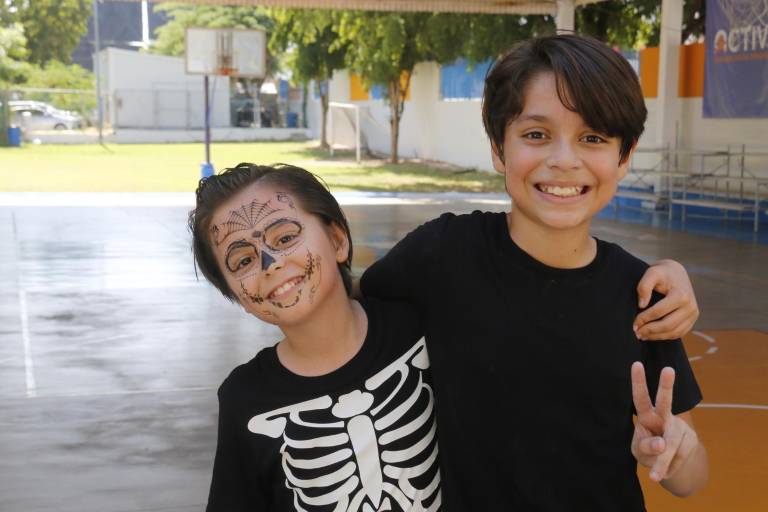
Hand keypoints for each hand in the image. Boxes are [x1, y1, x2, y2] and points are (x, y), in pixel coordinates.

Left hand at [631, 362, 699, 482]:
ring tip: (655, 475)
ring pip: (671, 443)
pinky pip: (680, 456)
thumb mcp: (639, 451)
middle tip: (668, 369)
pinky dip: (670, 467)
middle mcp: (664, 417)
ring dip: (663, 461)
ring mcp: (680, 427)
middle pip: (665, 401)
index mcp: (646, 415)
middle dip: (666, 385)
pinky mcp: (691, 439)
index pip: (640, 398)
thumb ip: (646, 447)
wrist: (669, 464)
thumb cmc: (648, 450)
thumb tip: (662, 444)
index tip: (636, 364)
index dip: (637, 381)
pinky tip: (665, 470)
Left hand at [634, 259, 698, 339]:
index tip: (633, 323)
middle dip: (650, 331)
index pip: (659, 312)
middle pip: (668, 325)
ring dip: (656, 336)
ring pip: (673, 332)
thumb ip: (644, 286)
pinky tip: (651, 335)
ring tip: (641, 335)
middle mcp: (691, 306)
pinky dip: (664, 336)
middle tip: (635, 332)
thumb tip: (642, 305)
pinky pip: (678, 333)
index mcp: (681, 295)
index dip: (644, 319)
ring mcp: (693, 315)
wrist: (676, 273)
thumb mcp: (652, 273)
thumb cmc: (662, 273)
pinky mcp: (692, 320)